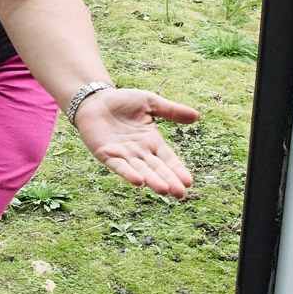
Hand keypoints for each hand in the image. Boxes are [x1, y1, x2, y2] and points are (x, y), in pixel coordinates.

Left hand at [73, 88, 197, 197]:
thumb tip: (197, 115)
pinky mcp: (106, 154)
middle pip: (157, 169)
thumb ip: (171, 110)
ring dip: (152, 181)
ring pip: (141, 170)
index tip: (189, 182)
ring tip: (164, 190)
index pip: (168, 159)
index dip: (178, 170)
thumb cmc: (123, 101)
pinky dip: (128, 174)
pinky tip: (138, 182)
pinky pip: (119, 166)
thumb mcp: (150, 103)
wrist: (95, 99)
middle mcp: (140, 152)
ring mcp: (123, 155)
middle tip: (180, 194)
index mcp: (152, 142)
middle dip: (169, 181)